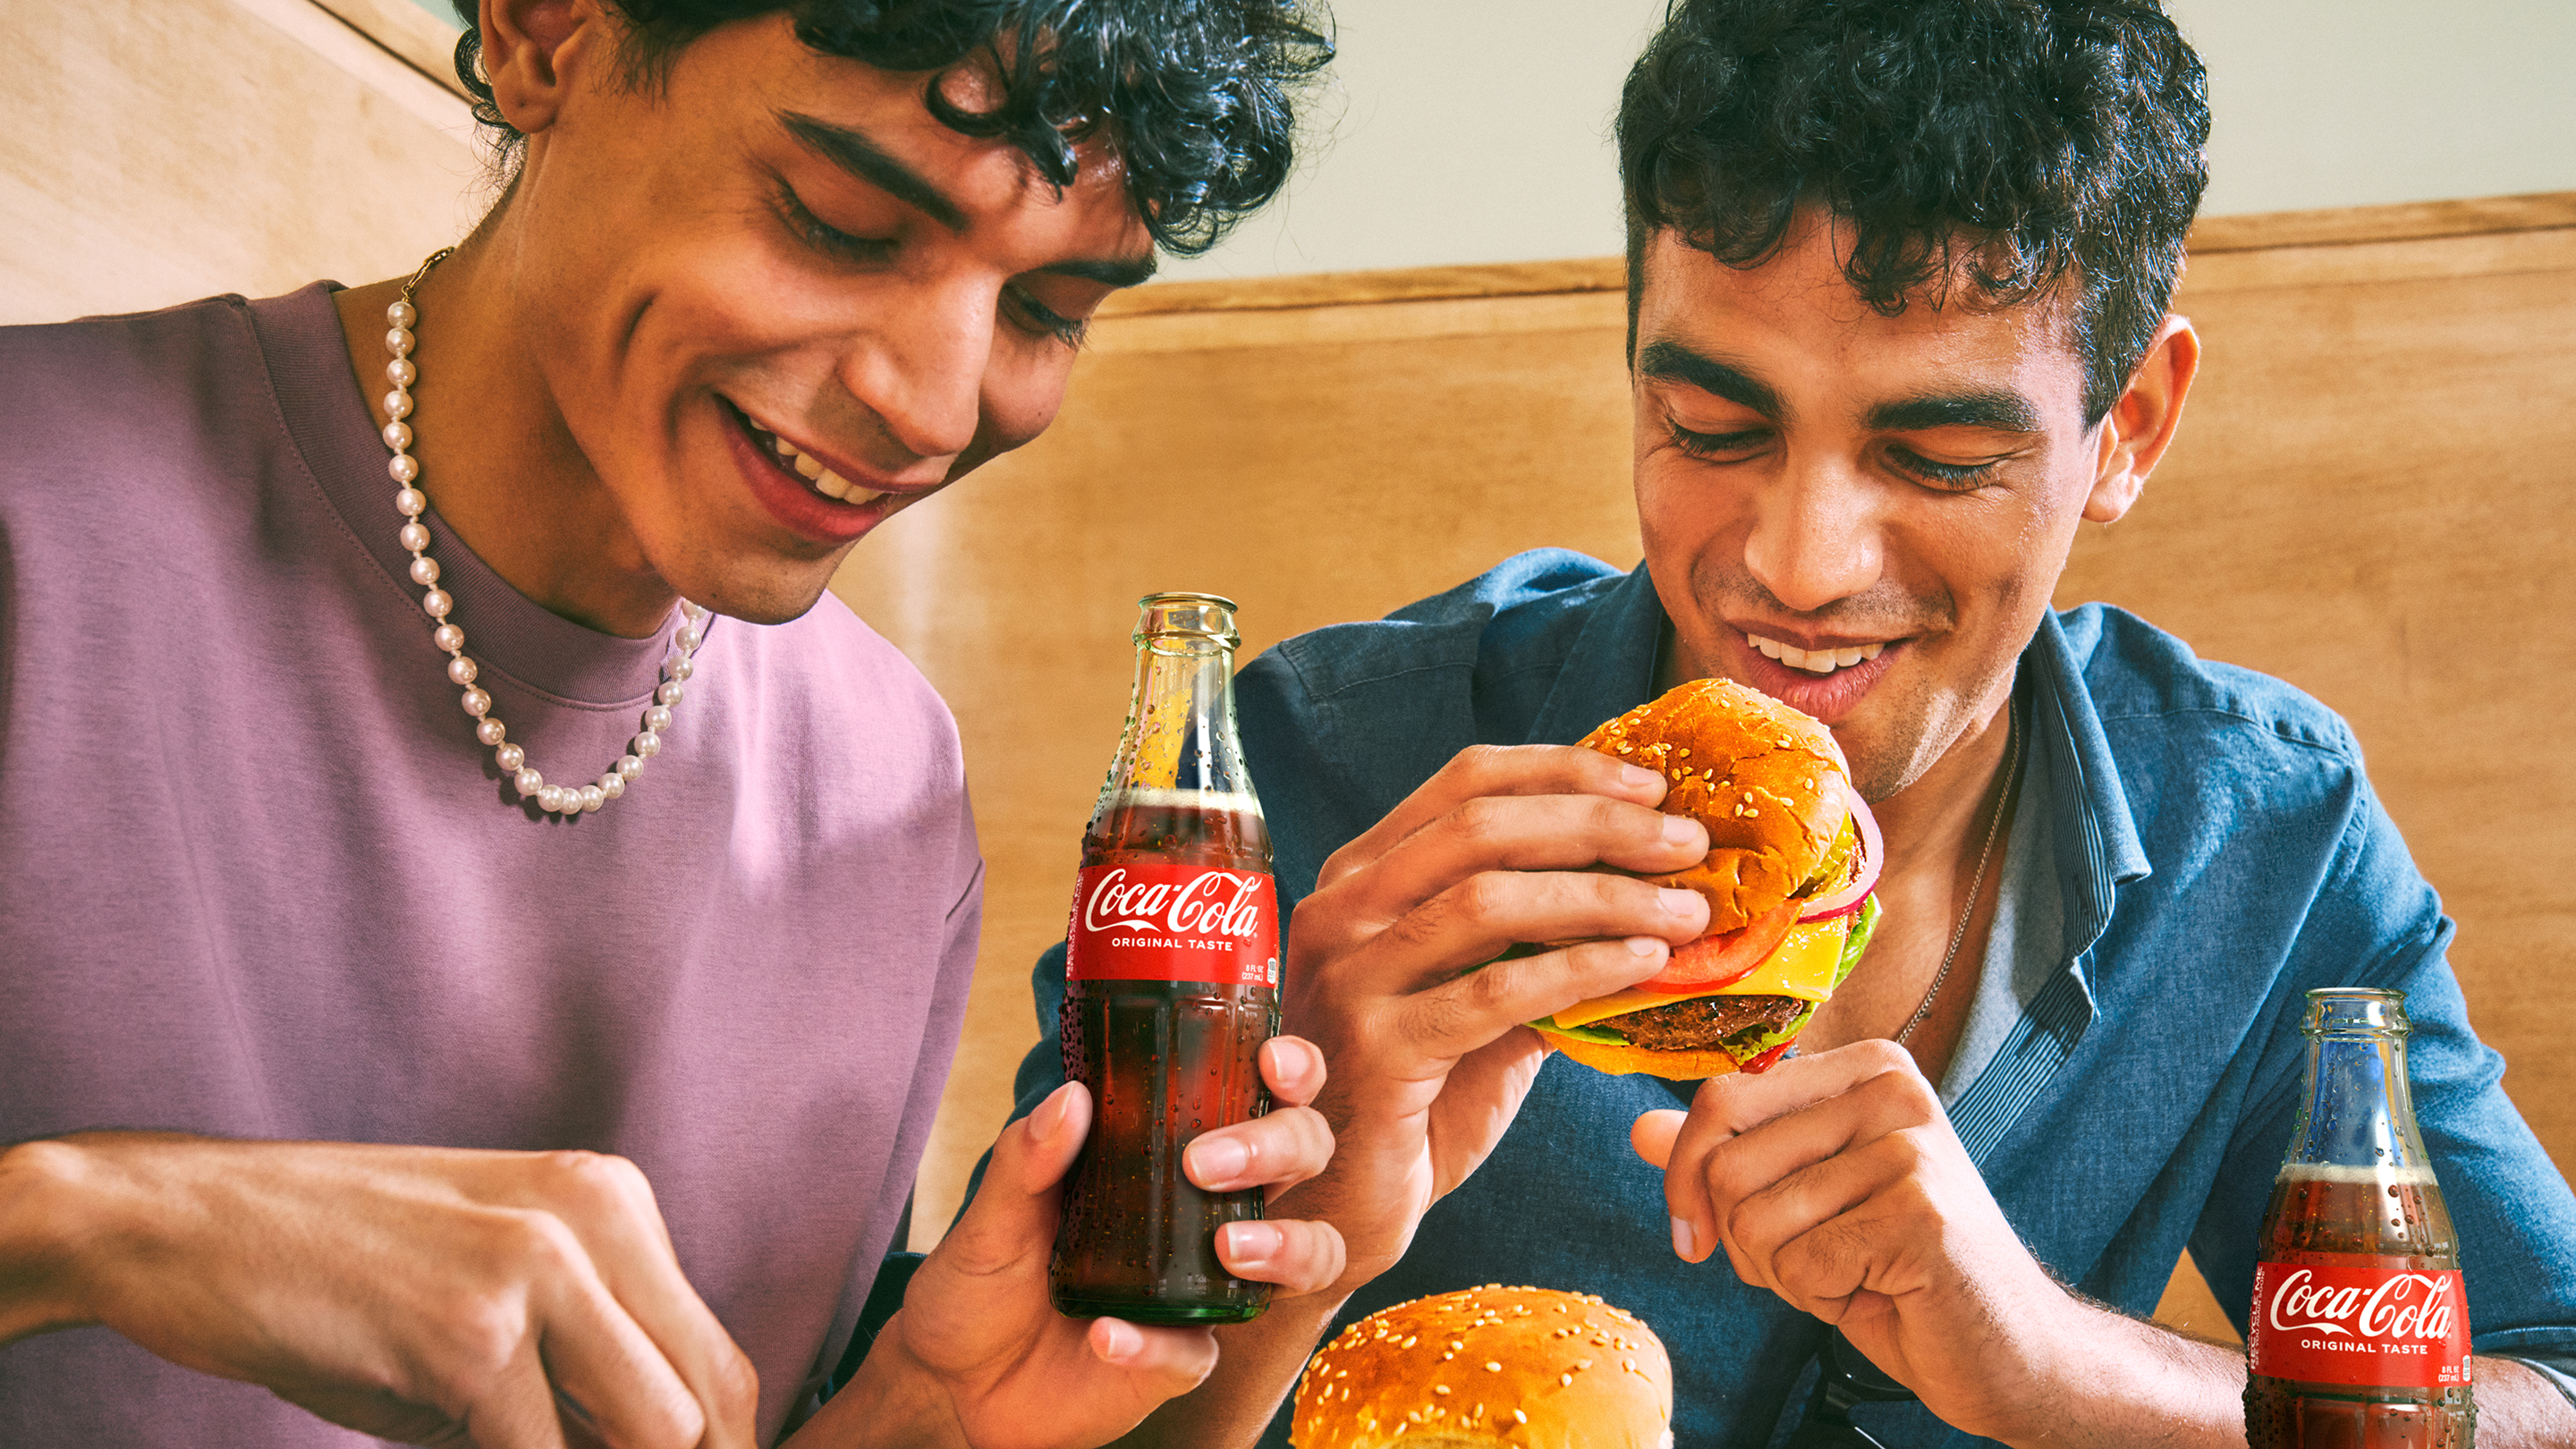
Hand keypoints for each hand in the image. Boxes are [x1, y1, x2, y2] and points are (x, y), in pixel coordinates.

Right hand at [0, 1132, 754, 1448]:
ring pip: (653, 1435)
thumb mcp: (487, 1298)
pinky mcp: (473, 1332)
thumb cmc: (332, 1280)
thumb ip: (577, 1370)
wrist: (177, 1222)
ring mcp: (541, 1269)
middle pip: (706, 1405)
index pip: (715, 1365)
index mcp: (614, 1203)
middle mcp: (598, 1217)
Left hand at [813, 1037, 1340, 1448]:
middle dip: (1280, 1145)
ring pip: (1309, 1255)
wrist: (955, 1379)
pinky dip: (1156, 1344)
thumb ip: (1028, 1156)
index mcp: (1175, 1153)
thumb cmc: (986, 1279)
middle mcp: (1208, 1211)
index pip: (1263, 1097)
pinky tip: (1107, 1334)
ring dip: (1285, 1243)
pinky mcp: (1182, 1360)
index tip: (1272, 1063)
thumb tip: (1072, 1097)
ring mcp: (1205, 1287)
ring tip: (1226, 1244)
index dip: (1293, 1074)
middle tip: (1207, 1161)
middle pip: (1303, 1157)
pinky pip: (1200, 1352)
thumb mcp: (994, 1210)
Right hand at [1274, 743, 1711, 1294]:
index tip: (1651, 785)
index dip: (1565, 771)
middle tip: (1687, 843)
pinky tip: (1642, 965)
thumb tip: (1654, 887)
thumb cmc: (1418, 1097)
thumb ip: (1534, 939)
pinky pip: (1495, 992)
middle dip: (1598, 823)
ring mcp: (1349, 978)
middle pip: (1481, 825)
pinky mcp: (1375, 1050)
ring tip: (1684, 909)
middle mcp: (1340, 910)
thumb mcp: (1477, 997)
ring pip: (1486, 899)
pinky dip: (1581, 969)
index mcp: (1361, 876)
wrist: (1342, 1205)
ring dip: (1604, 895)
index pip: (1465, 781)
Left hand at [1632, 1039, 2080, 1440]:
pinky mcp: (1920, 1211)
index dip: (1687, 1179)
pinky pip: (1800, 1261)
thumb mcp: (1799, 1201)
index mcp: (1864, 1067)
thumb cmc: (1896, 1271)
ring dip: (1782, 1272)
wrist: (2009, 1350)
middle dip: (1741, 1239)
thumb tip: (1639, 1128)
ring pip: (1754, 1215)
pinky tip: (1878, 1291)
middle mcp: (1892, 1088)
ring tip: (1851, 1272)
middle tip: (1807, 1262)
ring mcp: (1911, 1146)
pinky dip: (1818, 1297)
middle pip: (1727, 1162)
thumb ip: (1725, 1158)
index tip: (1696, 1234)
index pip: (1721, 1099)